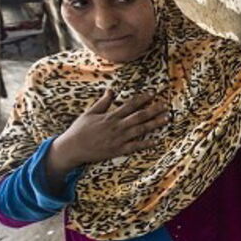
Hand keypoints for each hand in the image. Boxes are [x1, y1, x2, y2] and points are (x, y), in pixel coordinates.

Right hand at [47, 90, 168, 173]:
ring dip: (155, 124)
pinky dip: (146, 144)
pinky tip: (157, 140)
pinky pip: (135, 146)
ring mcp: (119, 139)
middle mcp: (117, 126)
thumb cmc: (80, 130)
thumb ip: (103, 102)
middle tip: (166, 105)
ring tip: (167, 118)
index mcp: (111, 116)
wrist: (73, 148)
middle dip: (154, 110)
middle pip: (139, 116)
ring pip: (141, 130)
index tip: (153, 93)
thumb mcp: (90, 113)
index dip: (143, 98)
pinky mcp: (118, 150)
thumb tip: (112, 90)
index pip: (130, 105)